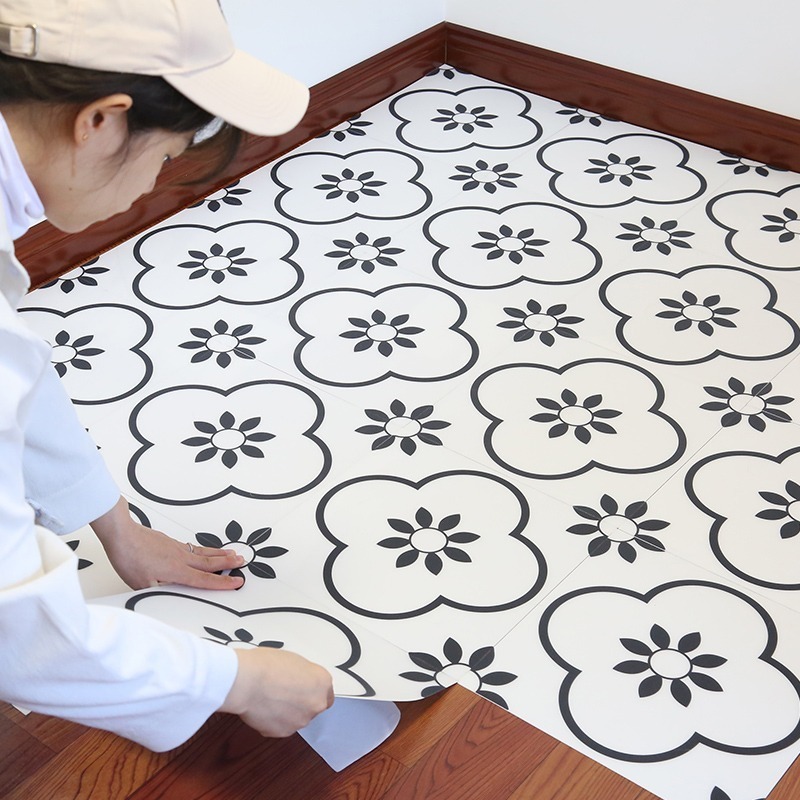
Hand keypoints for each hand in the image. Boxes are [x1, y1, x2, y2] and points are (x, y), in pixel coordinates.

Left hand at [90, 496, 244, 589]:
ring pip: (203, 552)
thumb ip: (159, 591)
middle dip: (228, 563)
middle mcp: (181, 558)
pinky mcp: (170, 542)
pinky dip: (205, 549)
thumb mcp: (141, 584)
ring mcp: (177, 548)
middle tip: (243, 561)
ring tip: (233, 553)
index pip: (204, 579)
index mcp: (176, 571)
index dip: (222, 582)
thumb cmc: (129, 558)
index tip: (237, 582)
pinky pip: (193, 547)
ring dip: (220, 553)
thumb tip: (169, 597)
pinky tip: (205, 550)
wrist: (122, 534)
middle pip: (210, 562)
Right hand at [220, 648, 333, 736]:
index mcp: (322, 682)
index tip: (306, 689)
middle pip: (313, 706)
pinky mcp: (283, 732)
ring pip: (297, 718)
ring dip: (288, 712)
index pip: (326, 692)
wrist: (248, 681)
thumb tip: (301, 681)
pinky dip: (274, 720)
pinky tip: (265, 706)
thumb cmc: (266, 666)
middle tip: (285, 691)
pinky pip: (281, 726)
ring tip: (271, 697)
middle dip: (301, 701)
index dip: (313, 690)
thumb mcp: (294, 660)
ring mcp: (300, 720)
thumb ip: (305, 675)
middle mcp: (315, 704)